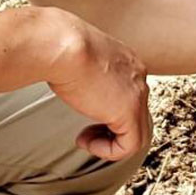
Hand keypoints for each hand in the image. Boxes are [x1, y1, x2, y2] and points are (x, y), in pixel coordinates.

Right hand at [31, 7, 151, 160]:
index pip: (129, 93)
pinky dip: (108, 151)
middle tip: (86, 132)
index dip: (107, 110)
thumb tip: (68, 79)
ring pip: (137, 133)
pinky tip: (87, 142)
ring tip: (85, 140)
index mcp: (126, 60)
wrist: (61, 43)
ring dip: (109, 142)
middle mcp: (137, 75)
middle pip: (137, 114)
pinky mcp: (129, 110)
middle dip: (111, 128)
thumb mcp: (75, 57)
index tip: (84, 111)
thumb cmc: (58, 45)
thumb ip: (82, 70)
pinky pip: (129, 145)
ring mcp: (137, 92)